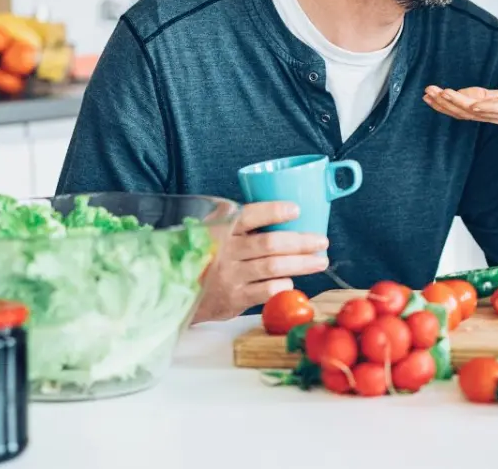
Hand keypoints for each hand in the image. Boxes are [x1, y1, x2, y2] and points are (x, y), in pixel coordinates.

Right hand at [191, 201, 329, 322]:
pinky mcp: (235, 299)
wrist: (176, 292)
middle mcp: (225, 252)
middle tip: (321, 241)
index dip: (273, 211)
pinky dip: (283, 285)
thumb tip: (262, 198)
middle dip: (300, 242)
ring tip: (320, 261)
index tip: (296, 210)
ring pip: (273, 268)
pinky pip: (267, 291)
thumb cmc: (201, 256)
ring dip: (301, 264)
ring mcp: (230, 277)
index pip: (248, 216)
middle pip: (269, 244)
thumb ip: (231, 216)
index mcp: (220, 230)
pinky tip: (292, 281)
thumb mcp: (206, 230)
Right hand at [423, 84, 497, 127]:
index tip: (430, 94)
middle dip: (445, 104)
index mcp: (496, 112)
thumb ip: (494, 98)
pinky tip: (471, 104)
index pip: (465, 109)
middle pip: (466, 113)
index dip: (446, 103)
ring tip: (441, 94)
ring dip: (458, 104)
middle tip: (427, 94)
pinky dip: (484, 108)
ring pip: (477, 112)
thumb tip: (474, 96)